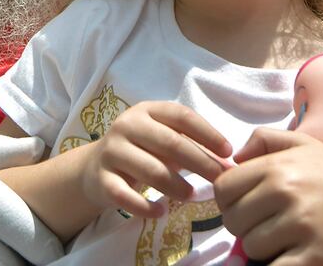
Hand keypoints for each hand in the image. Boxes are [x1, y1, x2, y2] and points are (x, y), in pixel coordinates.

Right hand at [81, 101, 231, 217]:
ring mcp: (112, 152)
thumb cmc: (140, 151)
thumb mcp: (160, 140)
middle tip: (220, 180)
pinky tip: (160, 212)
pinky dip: (146, 207)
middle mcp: (126, 126)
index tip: (228, 152)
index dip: (207, 133)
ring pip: (151, 170)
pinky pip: (126, 196)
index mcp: (145, 111)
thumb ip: (190, 146)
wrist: (94, 168)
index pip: (181, 116)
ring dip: (177, 186)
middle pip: (170, 143)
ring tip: (193, 197)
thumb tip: (228, 164)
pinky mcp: (102, 180)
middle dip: (200, 162)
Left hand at [214, 127, 322, 265]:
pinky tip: (292, 256)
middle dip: (245, 227)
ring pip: (251, 247)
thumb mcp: (303, 144)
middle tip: (267, 225)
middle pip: (233, 221)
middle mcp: (285, 191)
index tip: (245, 207)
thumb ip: (264, 139)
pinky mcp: (316, 254)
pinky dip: (277, 265)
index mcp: (276, 166)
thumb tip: (234, 156)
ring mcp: (301, 223)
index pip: (223, 188)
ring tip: (285, 238)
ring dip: (264, 248)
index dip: (229, 202)